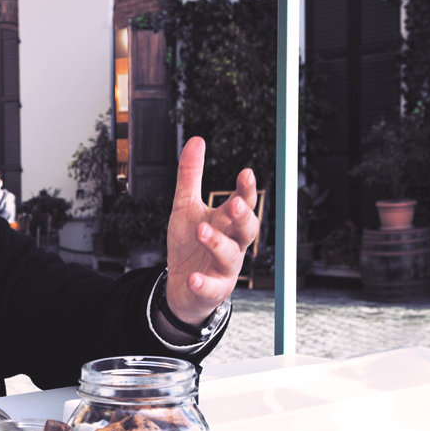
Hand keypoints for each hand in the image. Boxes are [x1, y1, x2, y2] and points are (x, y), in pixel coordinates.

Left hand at [164, 137, 258, 324]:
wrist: (181, 286)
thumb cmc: (189, 245)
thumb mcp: (185, 207)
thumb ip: (190, 176)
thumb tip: (196, 140)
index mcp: (228, 223)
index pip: (244, 204)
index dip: (246, 190)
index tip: (245, 174)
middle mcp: (233, 245)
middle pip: (247, 230)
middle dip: (242, 216)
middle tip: (234, 203)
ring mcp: (225, 269)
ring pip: (230, 256)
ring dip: (217, 244)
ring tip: (201, 232)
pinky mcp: (212, 290)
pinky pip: (211, 287)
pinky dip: (203, 283)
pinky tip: (193, 277)